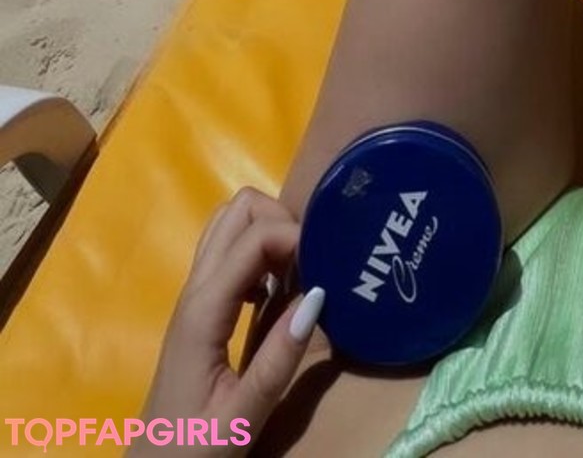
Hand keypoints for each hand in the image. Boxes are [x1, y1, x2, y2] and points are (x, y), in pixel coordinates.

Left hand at [139, 188, 324, 441]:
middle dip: (282, 219)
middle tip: (314, 260)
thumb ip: (278, 359)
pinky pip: (227, 252)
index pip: (253, 235)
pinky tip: (276, 292)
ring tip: (300, 271)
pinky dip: (258, 251)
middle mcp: (194, 290)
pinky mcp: (198, 308)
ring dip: (269, 231)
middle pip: (237, 210)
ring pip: (229, 224)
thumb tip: (320, 294)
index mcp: (204, 310)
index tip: (330, 262)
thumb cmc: (194, 449)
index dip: (296, 234)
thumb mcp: (243, 415)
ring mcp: (193, 296)